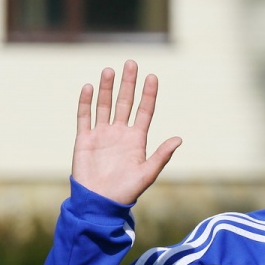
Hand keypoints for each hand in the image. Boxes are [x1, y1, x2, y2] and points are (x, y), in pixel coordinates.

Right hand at [72, 60, 181, 204]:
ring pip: (104, 105)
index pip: (144, 111)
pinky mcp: (84, 139)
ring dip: (107, 88)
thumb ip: (162, 155)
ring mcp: (102, 134)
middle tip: (131, 63)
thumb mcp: (148, 173)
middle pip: (125, 103)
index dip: (148, 94)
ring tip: (110, 70)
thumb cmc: (126, 191)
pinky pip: (84, 116)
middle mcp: (120, 133)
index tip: (152, 77)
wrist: (100, 202)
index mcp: (137, 140)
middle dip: (128, 83)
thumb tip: (180, 139)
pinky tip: (88, 87)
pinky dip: (85, 102)